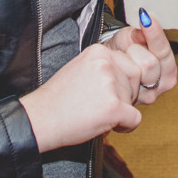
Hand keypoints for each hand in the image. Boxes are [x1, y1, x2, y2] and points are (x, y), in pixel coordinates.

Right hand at [19, 41, 145, 152]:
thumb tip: (130, 73)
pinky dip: (126, 126)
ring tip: (99, 114)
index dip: (122, 80)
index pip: (128, 62)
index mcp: (99, 51)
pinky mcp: (113, 107)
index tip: (106, 91)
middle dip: (126, 94)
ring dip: (123, 110)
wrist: (41, 118)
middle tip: (105, 104)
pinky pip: (135, 118)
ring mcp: (110, 85)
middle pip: (136, 79)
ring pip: (135, 99)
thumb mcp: (80, 68)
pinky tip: (110, 125)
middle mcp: (107, 63)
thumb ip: (104, 68)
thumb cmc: (58, 98)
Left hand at [102, 12, 176, 103]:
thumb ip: (144, 32)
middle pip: (150, 64)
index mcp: (168, 67)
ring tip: (122, 60)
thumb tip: (146, 19)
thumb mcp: (134, 36)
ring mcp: (148, 96)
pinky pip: (122, 85)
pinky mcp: (132, 103)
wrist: (110, 66)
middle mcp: (163, 84)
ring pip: (136, 74)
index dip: (154, 33)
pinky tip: (114, 69)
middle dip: (135, 52)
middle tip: (128, 49)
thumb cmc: (123, 50)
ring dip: (124, 63)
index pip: (163, 50)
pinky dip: (116, 74)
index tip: (145, 17)